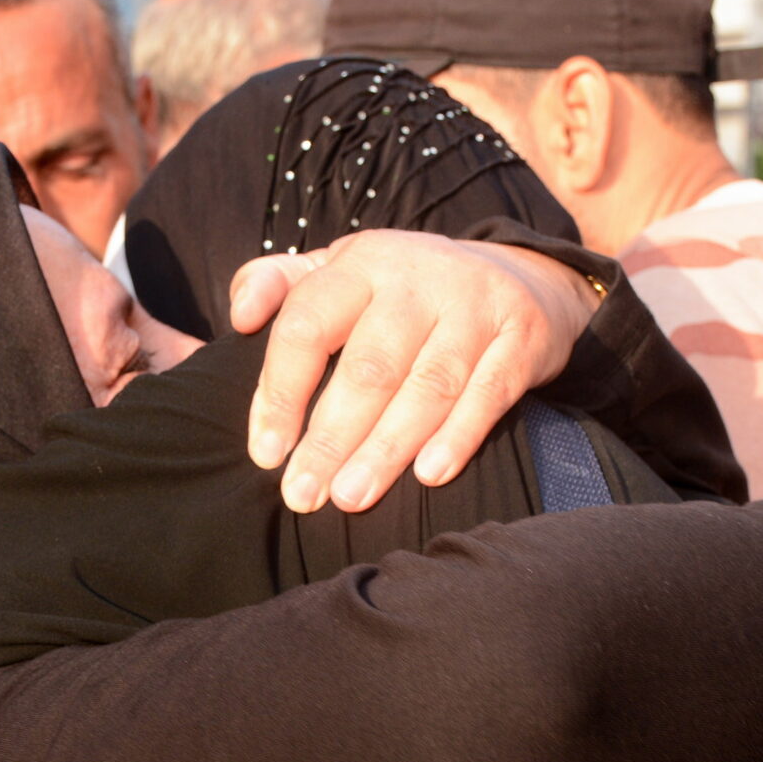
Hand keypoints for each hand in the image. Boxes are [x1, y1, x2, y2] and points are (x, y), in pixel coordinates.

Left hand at [230, 230, 599, 512]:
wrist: (517, 277)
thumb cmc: (399, 292)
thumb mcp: (340, 271)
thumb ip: (279, 284)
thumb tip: (240, 314)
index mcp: (360, 264)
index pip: (307, 326)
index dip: (281, 392)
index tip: (265, 454)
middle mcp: (417, 280)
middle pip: (368, 368)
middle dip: (331, 439)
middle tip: (303, 496)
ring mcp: (475, 306)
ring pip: (427, 387)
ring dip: (387, 449)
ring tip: (351, 498)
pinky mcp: (522, 336)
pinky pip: (488, 393)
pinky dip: (459, 436)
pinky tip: (428, 476)